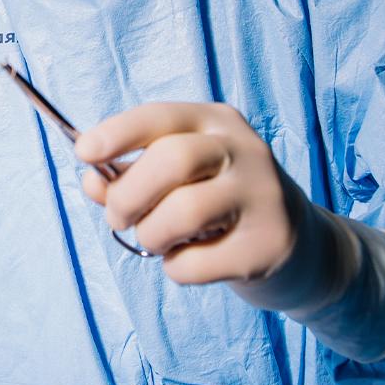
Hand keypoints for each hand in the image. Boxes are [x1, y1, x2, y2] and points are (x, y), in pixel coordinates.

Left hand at [75, 102, 303, 287]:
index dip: (117, 132)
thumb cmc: (221, 204)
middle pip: (170, 160)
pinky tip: (194, 260)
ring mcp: (263, 196)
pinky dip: (177, 268)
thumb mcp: (179, 179)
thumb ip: (132, 176)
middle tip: (118, 218)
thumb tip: (92, 181)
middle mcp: (245, 150)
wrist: (300, 246)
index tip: (84, 152)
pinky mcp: (270, 244)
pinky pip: (194, 263)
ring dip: (151, 235)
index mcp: (216, 122)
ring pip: (182, 213)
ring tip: (159, 241)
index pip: (161, 116)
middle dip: (127, 195)